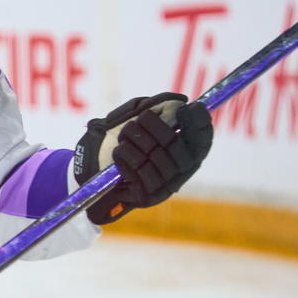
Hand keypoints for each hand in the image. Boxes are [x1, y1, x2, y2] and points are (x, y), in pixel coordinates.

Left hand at [73, 92, 213, 223]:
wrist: (94, 173)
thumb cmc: (121, 142)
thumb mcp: (138, 118)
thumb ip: (158, 106)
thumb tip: (180, 101)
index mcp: (185, 152)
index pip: (203, 140)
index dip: (199, 123)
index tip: (187, 108)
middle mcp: (180, 172)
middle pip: (175, 144)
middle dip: (154, 126)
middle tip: (139, 120)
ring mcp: (165, 186)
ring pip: (156, 155)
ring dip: (135, 139)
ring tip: (124, 136)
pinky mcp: (148, 196)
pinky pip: (140, 169)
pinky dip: (126, 154)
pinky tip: (118, 153)